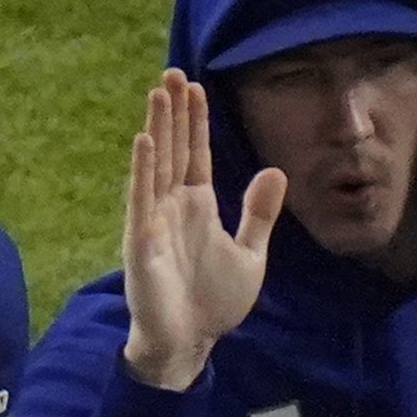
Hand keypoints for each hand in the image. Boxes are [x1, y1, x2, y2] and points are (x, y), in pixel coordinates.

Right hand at [119, 69, 281, 392]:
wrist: (190, 343)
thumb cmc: (214, 303)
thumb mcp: (251, 253)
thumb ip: (259, 213)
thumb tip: (274, 170)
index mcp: (197, 208)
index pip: (194, 154)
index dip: (195, 121)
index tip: (195, 86)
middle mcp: (172, 208)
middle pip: (172, 150)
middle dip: (172, 112)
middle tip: (172, 72)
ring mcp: (154, 222)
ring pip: (155, 165)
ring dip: (157, 128)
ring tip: (158, 93)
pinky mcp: (142, 242)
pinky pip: (141, 199)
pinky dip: (142, 169)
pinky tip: (144, 141)